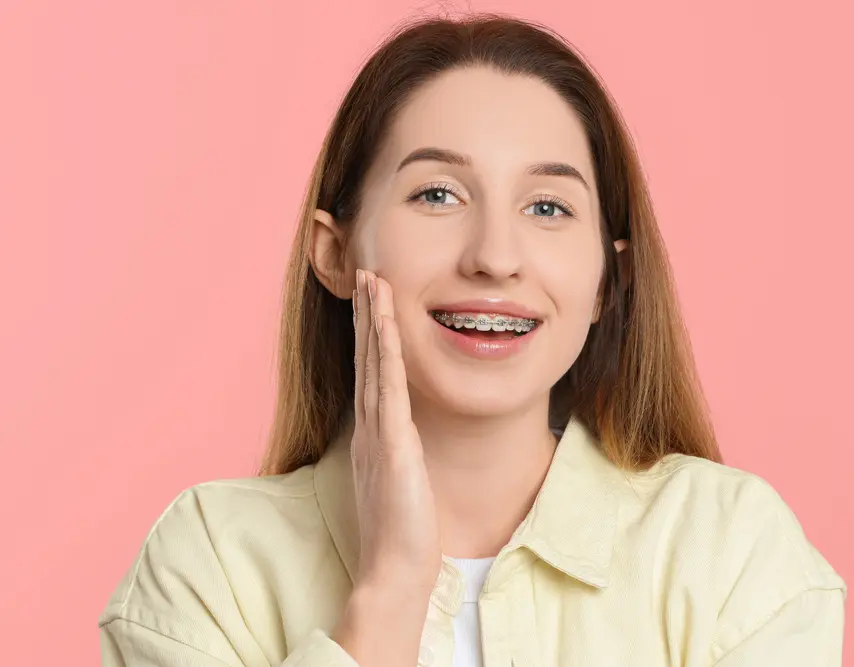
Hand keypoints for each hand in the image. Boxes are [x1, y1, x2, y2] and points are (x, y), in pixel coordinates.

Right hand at [350, 269, 441, 595]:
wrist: (395, 570)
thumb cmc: (402, 534)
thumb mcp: (401, 483)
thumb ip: (400, 457)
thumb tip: (407, 441)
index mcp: (373, 436)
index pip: (370, 374)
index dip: (368, 335)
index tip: (372, 302)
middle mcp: (369, 428)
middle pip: (365, 360)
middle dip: (366, 315)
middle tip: (367, 275)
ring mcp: (377, 433)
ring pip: (374, 364)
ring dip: (373, 321)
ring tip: (374, 283)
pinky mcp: (392, 443)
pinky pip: (389, 387)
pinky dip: (386, 351)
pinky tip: (386, 323)